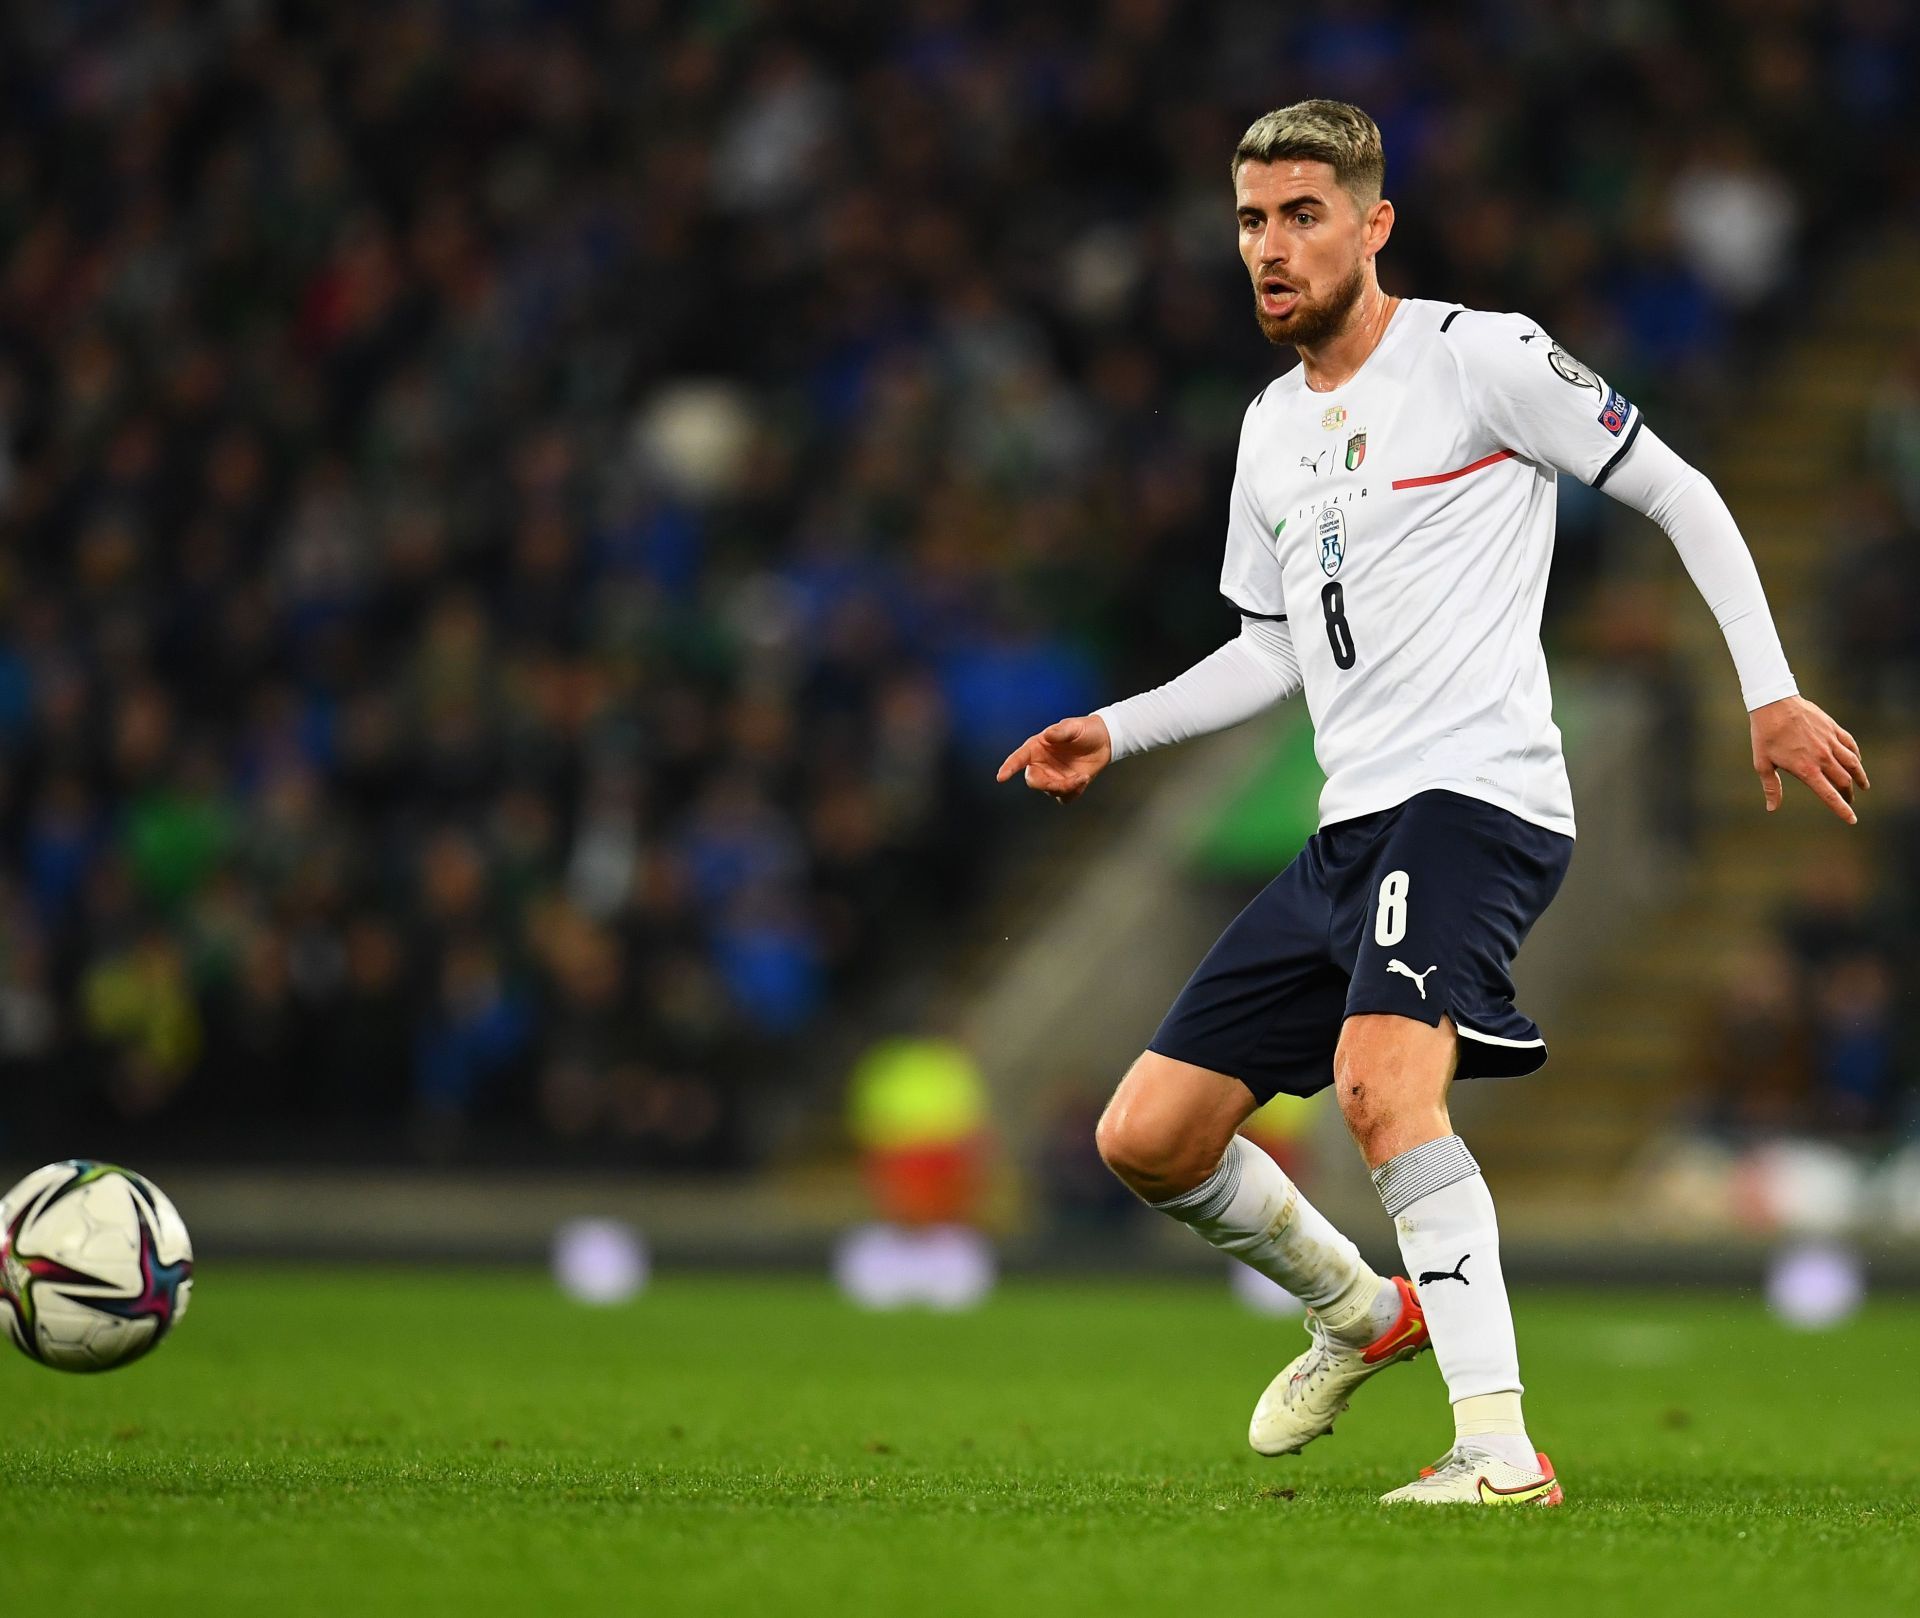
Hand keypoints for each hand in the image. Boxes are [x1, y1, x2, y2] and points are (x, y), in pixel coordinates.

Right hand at [995, 715, 1112, 803]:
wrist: (1104, 741)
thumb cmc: (1085, 730)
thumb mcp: (1074, 727)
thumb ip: (1060, 731)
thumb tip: (1048, 735)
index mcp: (1036, 748)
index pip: (1018, 759)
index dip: (1009, 767)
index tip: (1001, 777)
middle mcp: (1041, 764)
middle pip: (1033, 781)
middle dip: (1048, 784)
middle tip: (1070, 781)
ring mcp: (1052, 777)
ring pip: (1051, 791)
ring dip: (1067, 787)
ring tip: (1084, 776)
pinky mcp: (1065, 786)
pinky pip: (1064, 798)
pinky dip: (1074, 792)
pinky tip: (1084, 779)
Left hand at [1750, 695, 1868, 824]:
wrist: (1774, 704)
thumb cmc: (1765, 735)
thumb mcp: (1762, 764)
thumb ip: (1772, 787)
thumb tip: (1772, 808)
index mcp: (1806, 769)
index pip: (1830, 795)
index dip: (1842, 809)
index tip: (1852, 820)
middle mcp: (1823, 757)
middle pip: (1844, 781)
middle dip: (1848, 794)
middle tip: (1849, 801)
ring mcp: (1830, 742)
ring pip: (1853, 764)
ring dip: (1859, 777)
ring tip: (1862, 786)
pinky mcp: (1833, 729)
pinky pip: (1851, 745)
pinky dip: (1856, 756)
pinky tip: (1856, 761)